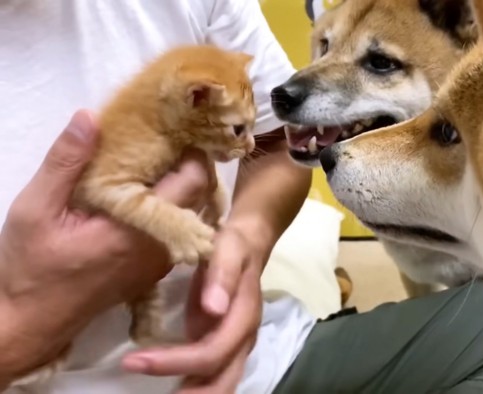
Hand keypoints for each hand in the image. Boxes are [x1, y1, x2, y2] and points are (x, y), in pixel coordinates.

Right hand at [0, 110, 211, 382]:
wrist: (31, 323)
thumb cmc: (32, 267)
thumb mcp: (37, 209)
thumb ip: (66, 162)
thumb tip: (90, 116)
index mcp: (142, 229)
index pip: (193, 180)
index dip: (191, 149)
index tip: (175, 125)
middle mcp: (163, 246)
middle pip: (198, 193)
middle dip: (187, 162)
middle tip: (164, 135)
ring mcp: (161, 260)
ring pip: (191, 211)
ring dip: (179, 183)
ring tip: (155, 156)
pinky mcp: (153, 268)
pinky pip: (177, 227)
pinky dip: (170, 204)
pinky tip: (145, 188)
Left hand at [122, 224, 266, 392]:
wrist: (248, 246)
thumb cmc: (233, 246)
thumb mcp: (229, 248)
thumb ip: (223, 274)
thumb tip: (214, 308)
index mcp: (243, 318)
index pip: (211, 353)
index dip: (175, 362)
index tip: (133, 361)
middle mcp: (243, 340)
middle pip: (222, 382)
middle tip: (143, 385)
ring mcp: (236, 347)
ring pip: (220, 385)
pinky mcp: (225, 348)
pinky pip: (211, 377)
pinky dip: (191, 388)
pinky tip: (167, 388)